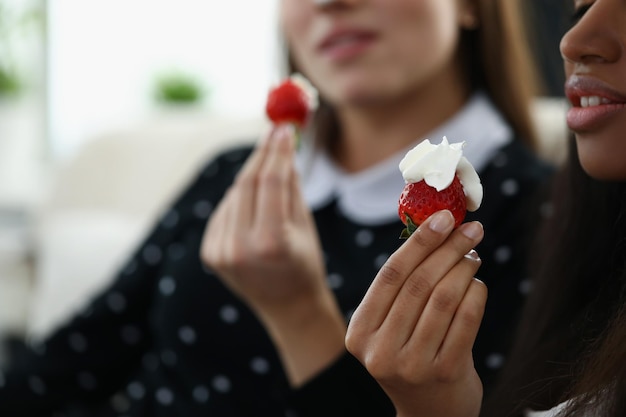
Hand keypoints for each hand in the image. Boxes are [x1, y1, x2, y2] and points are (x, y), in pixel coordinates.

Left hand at [201, 124, 345, 384]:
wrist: (287, 308)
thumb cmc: (305, 264)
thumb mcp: (305, 225)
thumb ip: (291, 185)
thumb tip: (282, 146)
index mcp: (271, 242)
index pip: (270, 181)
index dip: (277, 151)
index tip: (284, 129)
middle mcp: (239, 247)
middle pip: (246, 183)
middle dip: (261, 155)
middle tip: (273, 134)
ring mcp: (220, 252)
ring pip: (234, 196)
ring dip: (251, 177)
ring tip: (269, 172)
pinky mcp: (209, 253)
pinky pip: (224, 212)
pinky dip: (238, 200)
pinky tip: (252, 202)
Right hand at [345, 210, 485, 416]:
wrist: (430, 412)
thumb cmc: (410, 354)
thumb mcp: (391, 326)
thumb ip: (402, 287)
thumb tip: (435, 228)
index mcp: (360, 332)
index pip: (389, 275)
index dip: (419, 242)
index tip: (444, 217)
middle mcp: (380, 351)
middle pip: (418, 284)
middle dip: (448, 249)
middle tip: (471, 229)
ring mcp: (412, 365)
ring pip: (444, 299)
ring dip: (464, 269)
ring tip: (473, 255)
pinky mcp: (445, 373)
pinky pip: (466, 320)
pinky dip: (476, 294)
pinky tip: (477, 284)